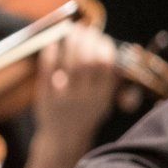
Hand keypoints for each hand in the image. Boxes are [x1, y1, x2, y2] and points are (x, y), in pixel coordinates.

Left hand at [32, 25, 119, 146]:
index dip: (103, 46)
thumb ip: (112, 78)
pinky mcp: (45, 97)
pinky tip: (53, 42)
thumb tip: (121, 47)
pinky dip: (50, 53)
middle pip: (88, 61)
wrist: (63, 138)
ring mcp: (64, 98)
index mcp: (103, 96)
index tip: (100, 37)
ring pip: (69, 64)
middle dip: (87, 40)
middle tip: (85, 29)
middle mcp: (85, 97)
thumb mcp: (104, 99)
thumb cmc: (86, 112)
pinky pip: (47, 71)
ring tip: (72, 30)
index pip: (107, 65)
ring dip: (71, 42)